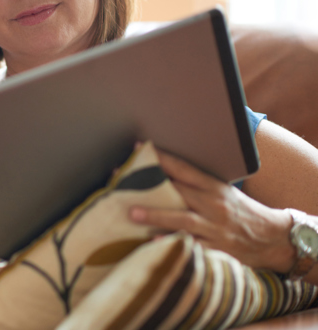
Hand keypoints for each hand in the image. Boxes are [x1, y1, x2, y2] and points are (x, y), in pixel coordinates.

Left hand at [129, 149, 295, 272]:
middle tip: (122, 182)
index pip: (184, 168)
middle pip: (179, 192)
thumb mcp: (223, 192)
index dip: (161, 158)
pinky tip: (154, 242)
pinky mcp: (217, 248)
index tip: (138, 148)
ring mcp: (215, 227)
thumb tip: (162, 173)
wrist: (273, 237)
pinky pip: (193, 246)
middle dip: (150, 186)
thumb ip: (195, 184)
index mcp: (213, 187)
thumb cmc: (241, 211)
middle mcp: (213, 205)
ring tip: (132, 213)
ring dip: (156, 216)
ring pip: (183, 219)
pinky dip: (173, 243)